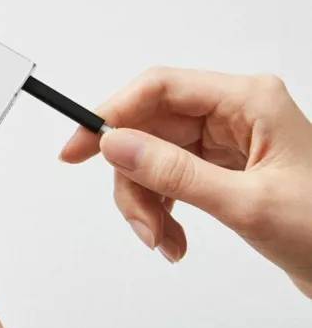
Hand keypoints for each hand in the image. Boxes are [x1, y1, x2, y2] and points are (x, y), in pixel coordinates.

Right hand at [61, 67, 311, 296]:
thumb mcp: (247, 203)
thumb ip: (176, 172)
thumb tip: (115, 144)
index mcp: (248, 101)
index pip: (160, 88)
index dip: (112, 114)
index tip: (79, 148)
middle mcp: (234, 113)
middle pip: (150, 129)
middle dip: (136, 179)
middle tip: (140, 223)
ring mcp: (227, 140)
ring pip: (154, 157)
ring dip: (148, 201)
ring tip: (164, 239)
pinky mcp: (223, 167)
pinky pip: (171, 177)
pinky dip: (163, 208)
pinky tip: (174, 237)